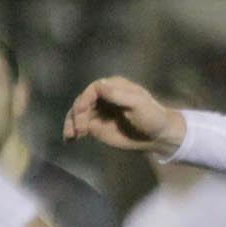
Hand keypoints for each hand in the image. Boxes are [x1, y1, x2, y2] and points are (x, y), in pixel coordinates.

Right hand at [64, 76, 184, 155]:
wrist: (156, 136)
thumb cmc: (151, 116)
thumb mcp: (137, 103)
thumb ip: (118, 95)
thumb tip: (98, 86)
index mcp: (113, 86)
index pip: (93, 89)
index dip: (85, 99)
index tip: (81, 111)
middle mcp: (103, 97)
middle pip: (82, 101)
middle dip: (77, 114)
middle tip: (80, 129)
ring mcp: (98, 112)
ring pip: (78, 114)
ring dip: (71, 123)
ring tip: (70, 136)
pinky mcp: (96, 126)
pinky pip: (80, 126)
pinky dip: (73, 131)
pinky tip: (69, 139)